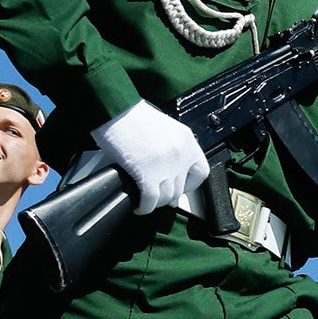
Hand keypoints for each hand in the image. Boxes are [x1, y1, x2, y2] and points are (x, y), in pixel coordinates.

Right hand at [94, 102, 209, 214]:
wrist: (116, 110)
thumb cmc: (134, 117)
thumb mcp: (164, 129)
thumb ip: (171, 150)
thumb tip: (168, 174)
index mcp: (188, 142)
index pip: (201, 173)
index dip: (190, 185)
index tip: (180, 188)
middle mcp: (181, 155)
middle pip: (180, 188)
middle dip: (168, 196)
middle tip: (158, 198)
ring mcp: (166, 166)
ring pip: (166, 197)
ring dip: (155, 203)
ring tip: (145, 201)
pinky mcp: (147, 174)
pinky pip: (150, 200)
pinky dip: (144, 207)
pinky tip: (138, 207)